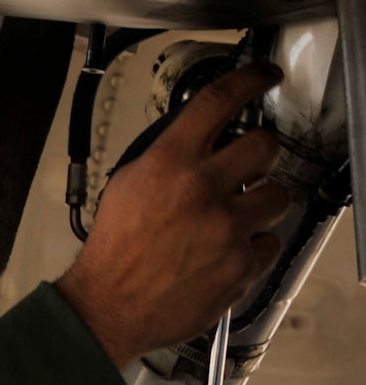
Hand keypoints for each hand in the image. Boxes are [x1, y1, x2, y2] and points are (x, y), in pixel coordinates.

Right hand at [57, 62, 290, 369]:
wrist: (108, 307)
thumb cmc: (113, 252)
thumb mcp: (125, 187)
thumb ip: (165, 159)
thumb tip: (199, 140)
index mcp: (168, 164)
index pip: (219, 102)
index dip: (250, 80)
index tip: (264, 76)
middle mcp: (201, 189)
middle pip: (264, 145)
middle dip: (261, 153)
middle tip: (250, 165)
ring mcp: (227, 227)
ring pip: (277, 195)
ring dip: (260, 203)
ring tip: (234, 219)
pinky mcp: (242, 263)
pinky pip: (269, 242)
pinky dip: (252, 247)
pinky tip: (225, 254)